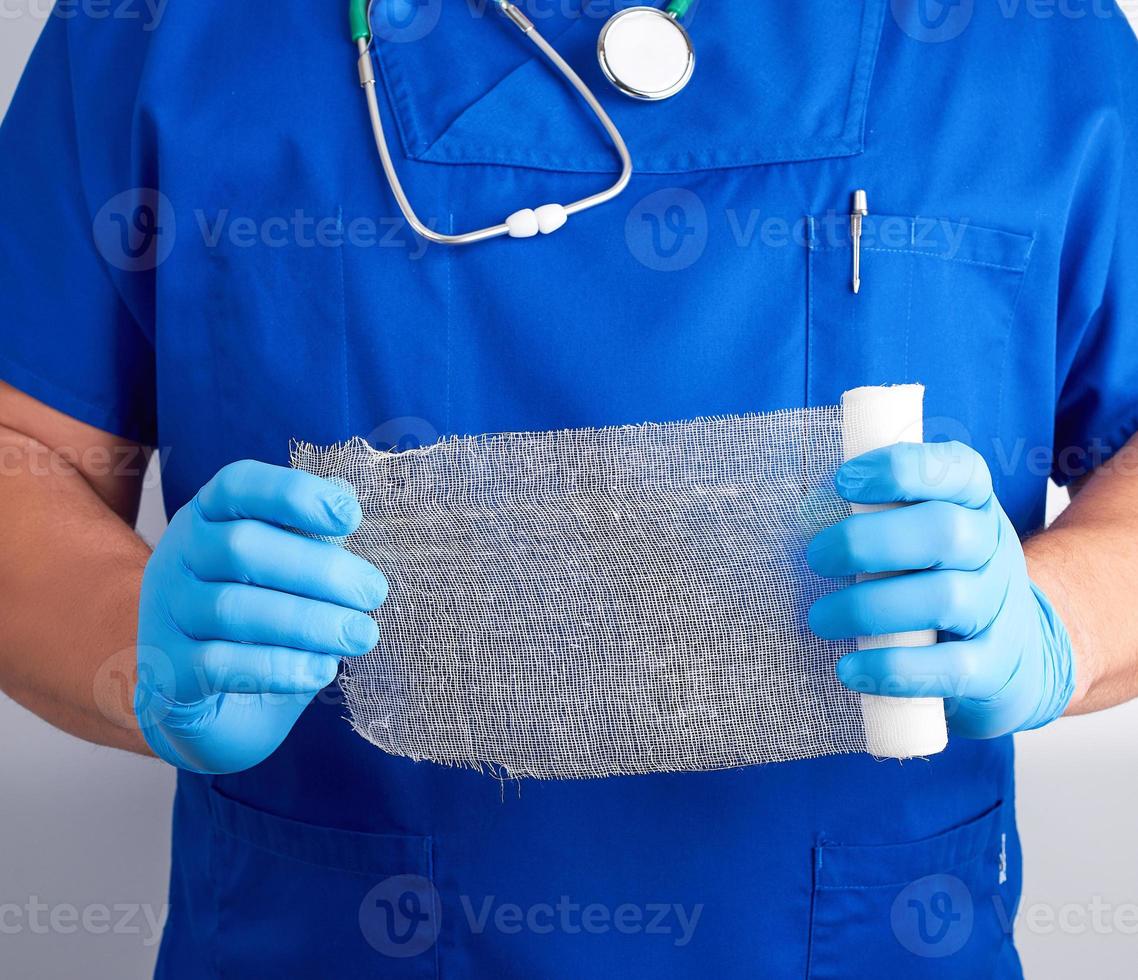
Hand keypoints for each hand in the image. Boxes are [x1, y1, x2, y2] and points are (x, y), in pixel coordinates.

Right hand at [134, 460, 385, 772]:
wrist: (203, 692)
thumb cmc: (259, 613)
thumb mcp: (283, 567)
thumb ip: (310, 536)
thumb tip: (346, 503)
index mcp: (209, 516)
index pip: (237, 485)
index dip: (293, 493)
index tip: (351, 518)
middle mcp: (180, 555)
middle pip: (242, 547)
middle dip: (319, 570)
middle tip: (374, 593)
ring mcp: (168, 611)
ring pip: (233, 608)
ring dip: (308, 622)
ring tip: (361, 635)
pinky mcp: (168, 668)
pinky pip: (220, 664)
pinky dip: (278, 667)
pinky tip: (321, 670)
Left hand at [806, 441, 1075, 738]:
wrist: (1018, 653)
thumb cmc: (942, 574)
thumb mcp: (923, 531)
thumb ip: (876, 514)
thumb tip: (805, 513)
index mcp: (974, 504)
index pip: (958, 469)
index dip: (901, 469)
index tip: (843, 481)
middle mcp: (993, 550)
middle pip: (943, 532)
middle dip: (868, 542)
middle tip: (817, 557)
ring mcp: (997, 608)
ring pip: (943, 599)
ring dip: (867, 607)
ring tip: (820, 618)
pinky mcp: (993, 666)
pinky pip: (949, 669)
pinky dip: (892, 668)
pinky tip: (849, 668)